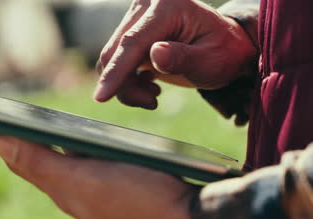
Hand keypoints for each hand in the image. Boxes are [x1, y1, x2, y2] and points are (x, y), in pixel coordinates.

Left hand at [0, 130, 197, 218]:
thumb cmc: (140, 202)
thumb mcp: (85, 180)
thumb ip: (42, 163)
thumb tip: (4, 143)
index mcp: (63, 188)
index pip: (20, 157)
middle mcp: (74, 193)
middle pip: (35, 161)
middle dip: (13, 139)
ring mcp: (95, 195)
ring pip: (57, 165)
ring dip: (38, 146)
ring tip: (25, 130)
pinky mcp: (117, 192)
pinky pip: (81, 169)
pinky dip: (68, 153)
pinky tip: (74, 147)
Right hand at [95, 0, 256, 108]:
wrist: (223, 47)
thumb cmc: (222, 53)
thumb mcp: (211, 60)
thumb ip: (184, 57)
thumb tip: (155, 54)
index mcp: (168, 6)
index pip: (133, 41)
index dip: (116, 71)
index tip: (101, 97)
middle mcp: (147, 5)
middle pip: (116, 51)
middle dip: (125, 84)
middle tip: (151, 102)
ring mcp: (137, 17)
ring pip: (112, 58)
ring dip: (126, 85)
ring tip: (153, 95)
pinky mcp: (132, 31)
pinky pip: (116, 60)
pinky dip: (126, 80)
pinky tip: (149, 85)